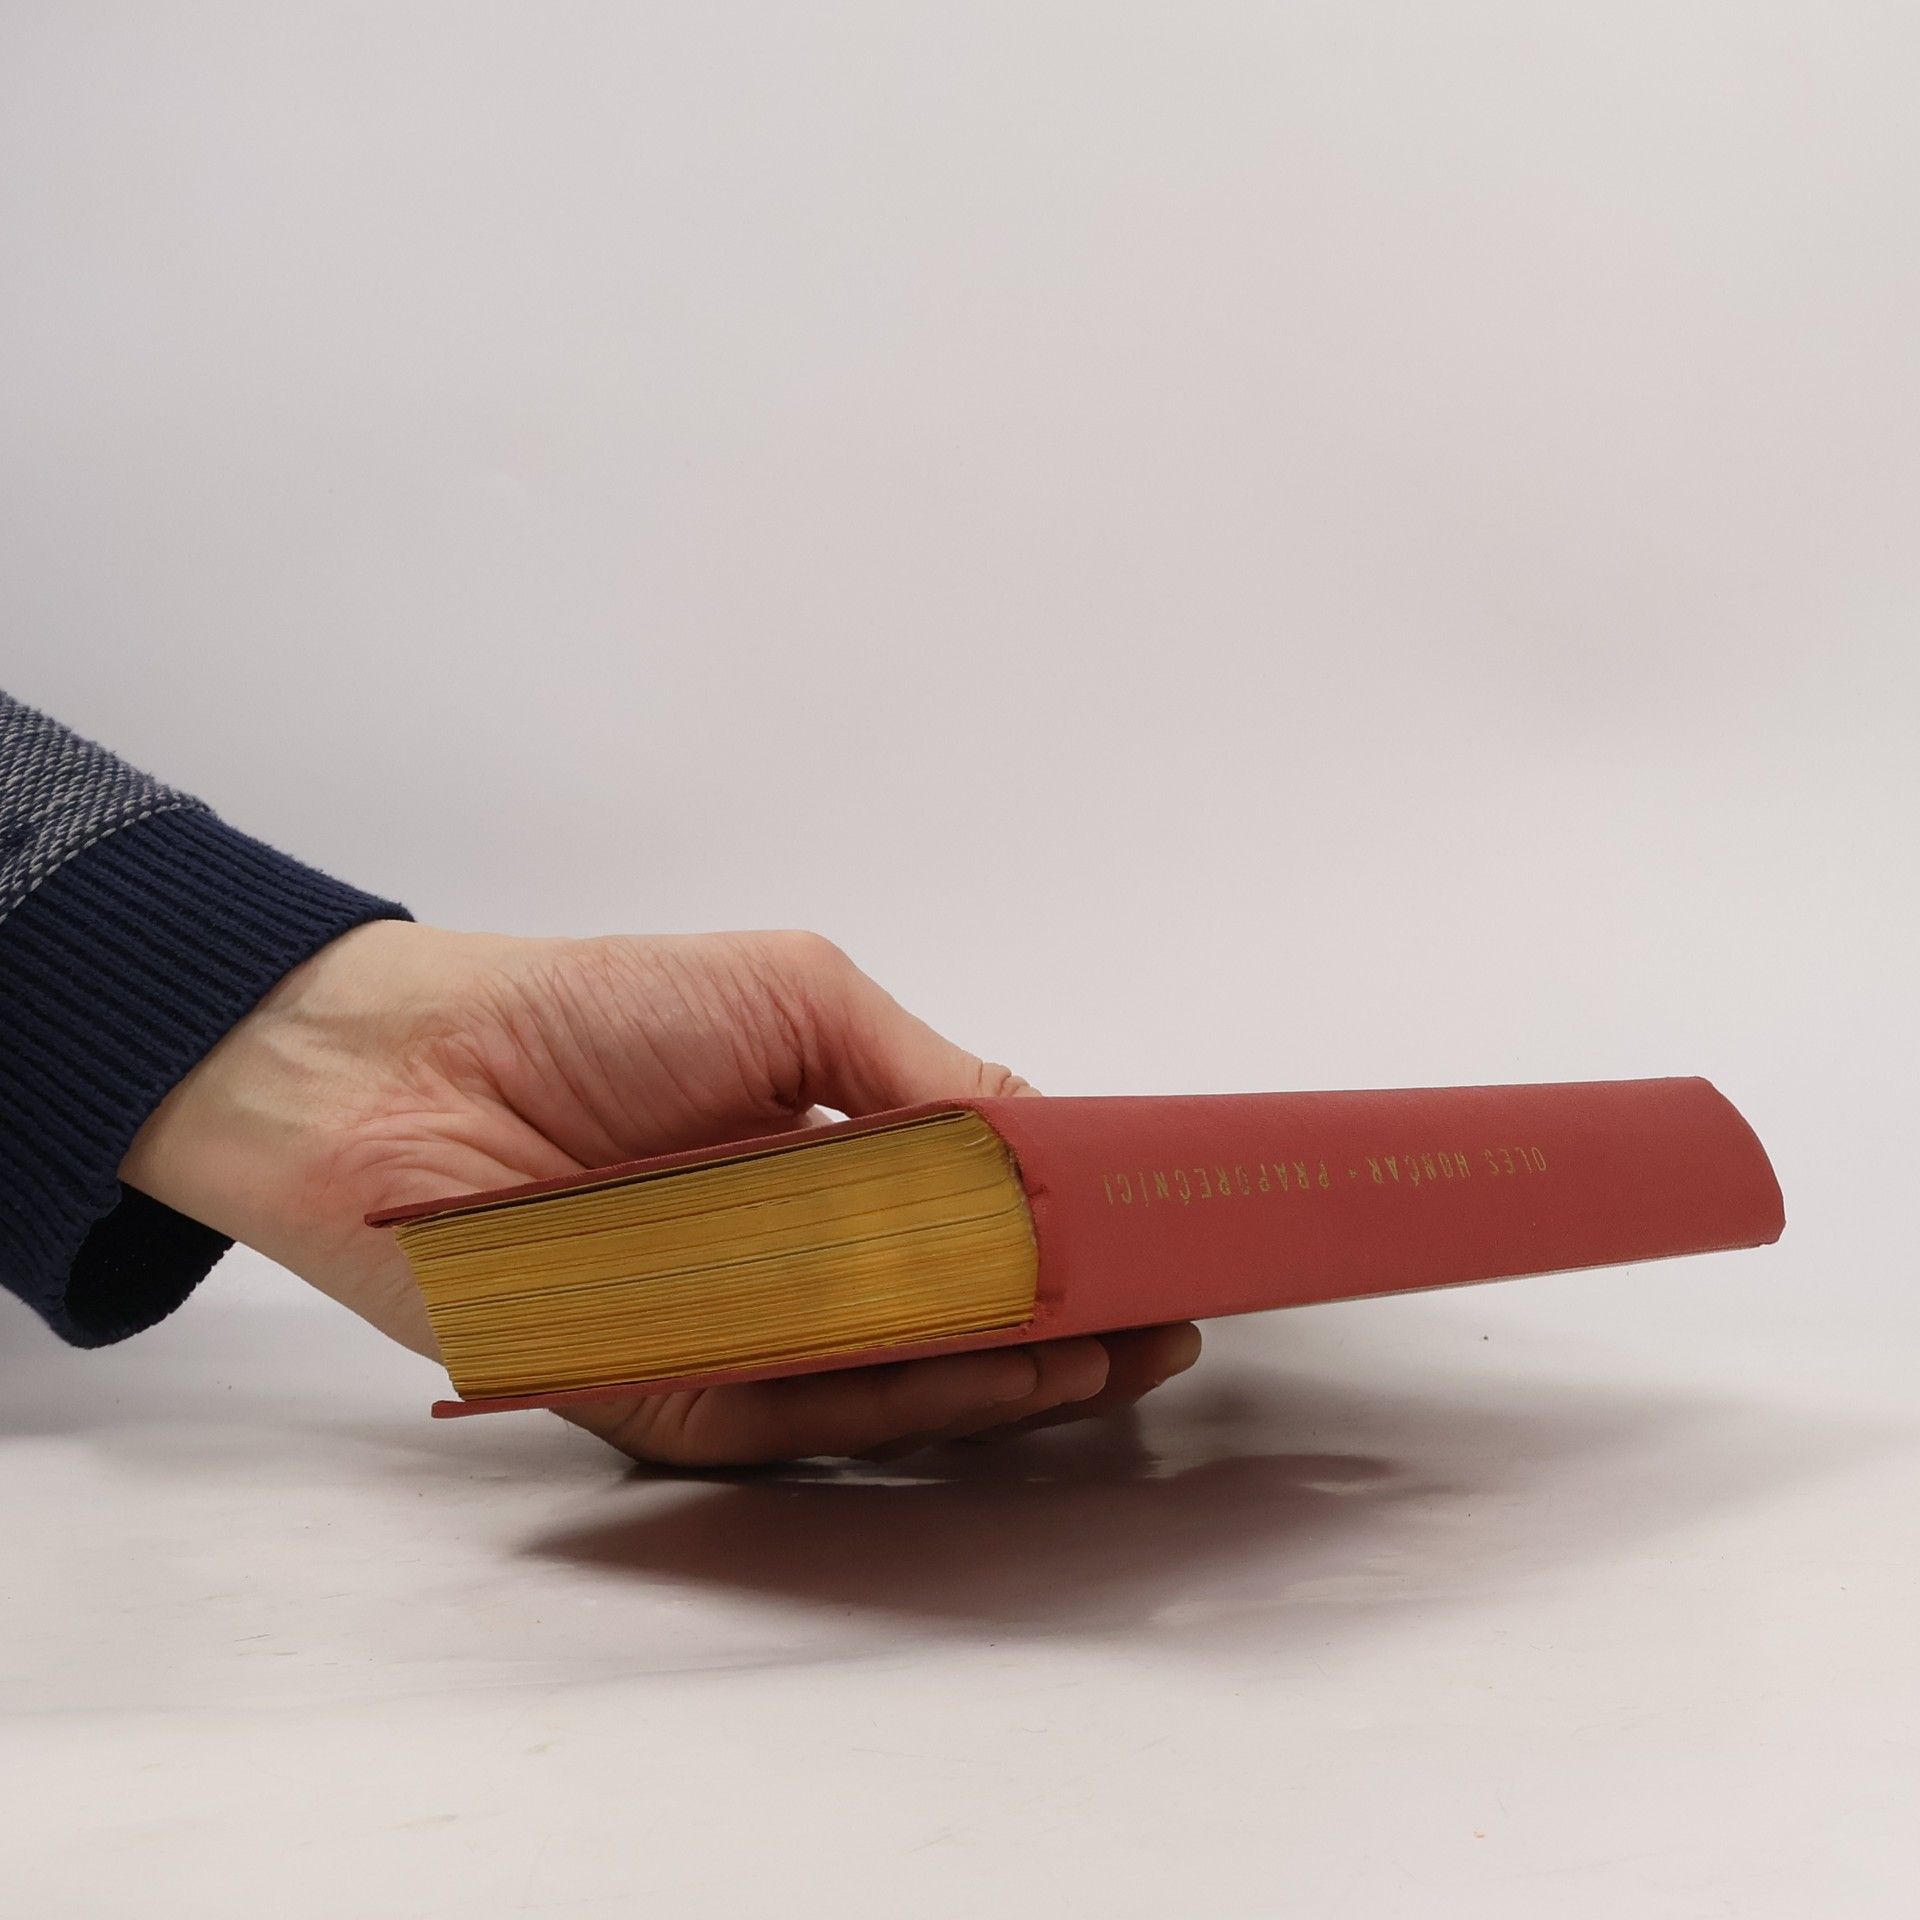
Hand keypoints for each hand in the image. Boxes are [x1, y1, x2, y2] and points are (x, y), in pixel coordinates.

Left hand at [121, 923, 1200, 1464]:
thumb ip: (925, 1074)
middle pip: (955, 1320)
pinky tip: (995, 1371)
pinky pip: (809, 1413)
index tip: (1157, 1239)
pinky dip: (904, 1397)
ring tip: (1109, 1356)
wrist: (410, 1065)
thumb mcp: (798, 999)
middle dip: (1067, 1326)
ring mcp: (745, 1336)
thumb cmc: (597, 1012)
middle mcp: (798, 1265)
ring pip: (901, 1382)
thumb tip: (1050, 1131)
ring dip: (1012, 1375)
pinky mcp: (679, 1395)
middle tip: (1165, 1323)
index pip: (973, 1223)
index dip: (1066, 1237)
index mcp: (829, 1171)